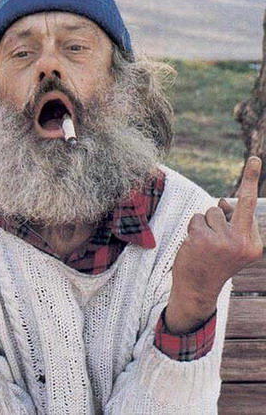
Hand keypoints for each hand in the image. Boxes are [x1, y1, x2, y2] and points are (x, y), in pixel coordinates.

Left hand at [172, 156, 262, 304]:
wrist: (197, 289)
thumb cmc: (213, 263)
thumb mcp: (230, 246)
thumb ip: (231, 223)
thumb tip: (222, 201)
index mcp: (254, 244)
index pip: (250, 210)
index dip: (249, 185)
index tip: (255, 161)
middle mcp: (243, 242)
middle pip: (240, 203)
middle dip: (250, 178)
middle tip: (256, 159)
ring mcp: (224, 241)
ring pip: (211, 212)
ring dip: (205, 223)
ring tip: (204, 243)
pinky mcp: (204, 240)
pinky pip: (197, 219)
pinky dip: (194, 228)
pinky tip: (195, 245)